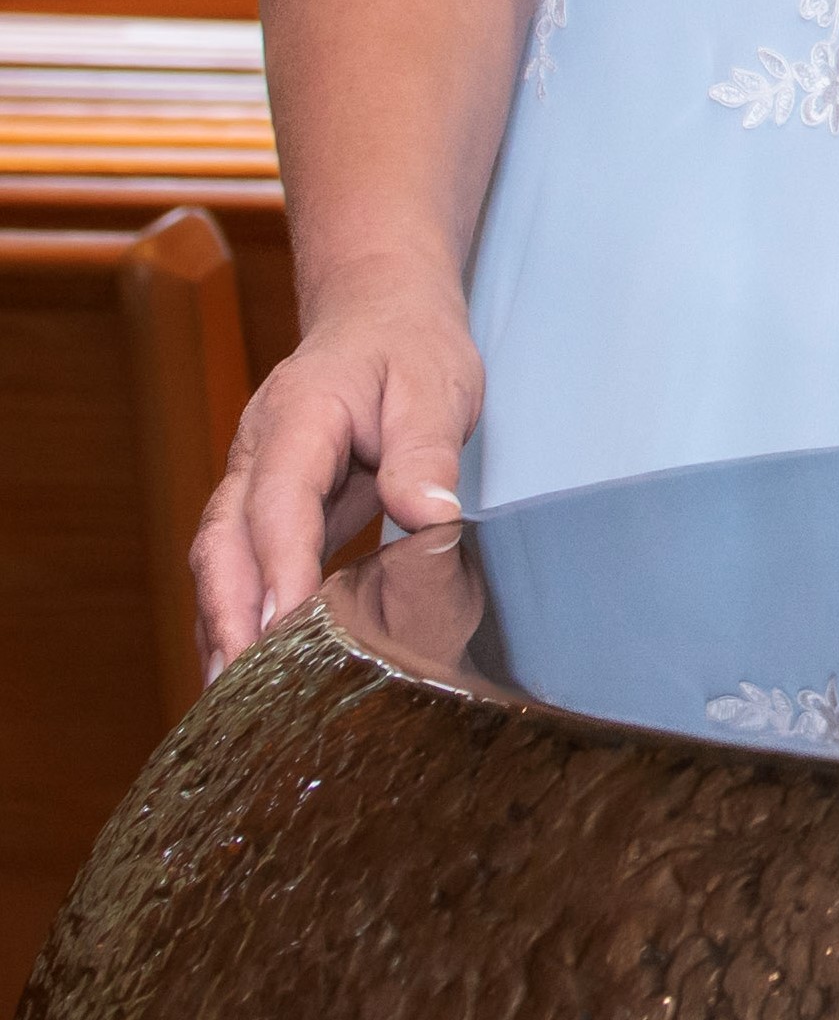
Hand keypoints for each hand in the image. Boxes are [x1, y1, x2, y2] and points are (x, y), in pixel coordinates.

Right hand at [193, 259, 480, 671]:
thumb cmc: (409, 348)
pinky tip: (242, 673)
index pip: (279, 502)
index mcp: (298, 417)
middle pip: (225, 544)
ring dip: (220, 630)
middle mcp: (257, 455)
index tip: (285, 626)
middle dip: (228, 618)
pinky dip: (235, 618)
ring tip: (229, 705)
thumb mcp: (438, 385)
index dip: (280, 567)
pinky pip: (238, 568)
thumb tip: (430, 512)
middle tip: (239, 694)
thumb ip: (428, 449)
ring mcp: (251, 483)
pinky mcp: (262, 509)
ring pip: (219, 564)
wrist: (380, 313)